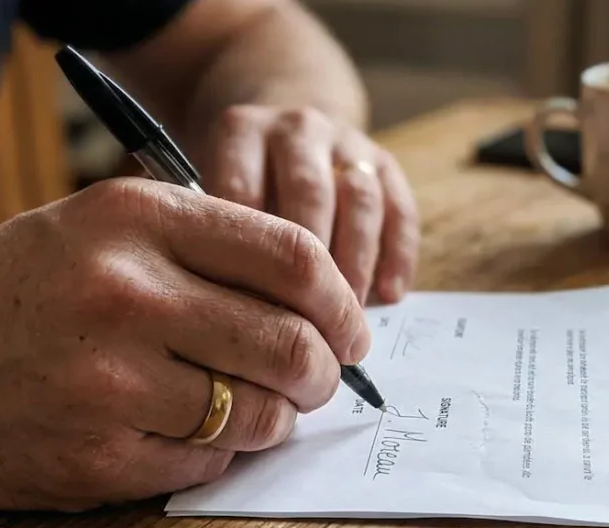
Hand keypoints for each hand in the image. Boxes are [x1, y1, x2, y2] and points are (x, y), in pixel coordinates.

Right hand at [0, 178, 369, 510]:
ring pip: (258, 414)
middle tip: (319, 380)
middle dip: (325, 373)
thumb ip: (207, 248)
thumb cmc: (15, 289)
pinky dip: (216, 455)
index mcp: (137, 219)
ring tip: (251, 408)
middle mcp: (126, 293)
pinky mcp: (92, 456)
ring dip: (274, 419)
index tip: (351, 330)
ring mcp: (107, 381)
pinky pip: (206, 464)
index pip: (294, 258)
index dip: (343, 304)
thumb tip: (323, 306)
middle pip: (291, 344)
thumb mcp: (101, 225)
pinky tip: (185, 433)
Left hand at [200, 104, 419, 305]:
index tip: (252, 311)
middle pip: (309, 194)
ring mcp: (345, 142)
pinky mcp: (384, 162)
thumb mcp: (208, 191)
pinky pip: (400, 208)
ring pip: (360, 200)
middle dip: (311, 262)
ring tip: (347, 313)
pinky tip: (389, 294)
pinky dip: (397, 254)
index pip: (244, 192)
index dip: (249, 255)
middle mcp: (296, 128)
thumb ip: (219, 235)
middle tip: (307, 319)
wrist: (281, 129)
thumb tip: (239, 309)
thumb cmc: (236, 182)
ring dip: (356, 261)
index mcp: (242, 131)